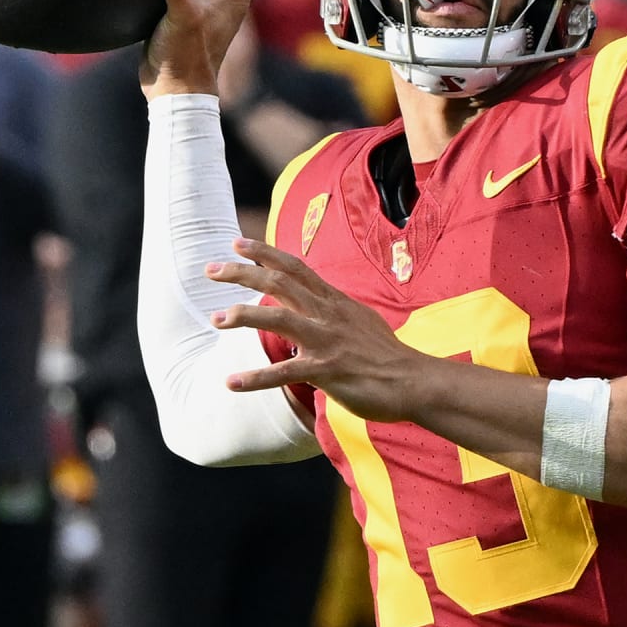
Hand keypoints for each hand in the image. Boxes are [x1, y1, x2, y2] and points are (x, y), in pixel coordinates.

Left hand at [207, 236, 442, 418]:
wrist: (416, 381)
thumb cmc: (388, 357)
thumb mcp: (361, 321)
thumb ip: (335, 312)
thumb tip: (321, 305)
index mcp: (334, 302)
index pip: (295, 268)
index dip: (264, 253)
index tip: (236, 244)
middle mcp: (328, 315)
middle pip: (279, 283)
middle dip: (242, 274)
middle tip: (211, 270)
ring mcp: (327, 342)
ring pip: (279, 319)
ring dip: (243, 316)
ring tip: (215, 319)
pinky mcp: (328, 372)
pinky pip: (285, 373)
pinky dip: (256, 378)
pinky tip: (231, 382)